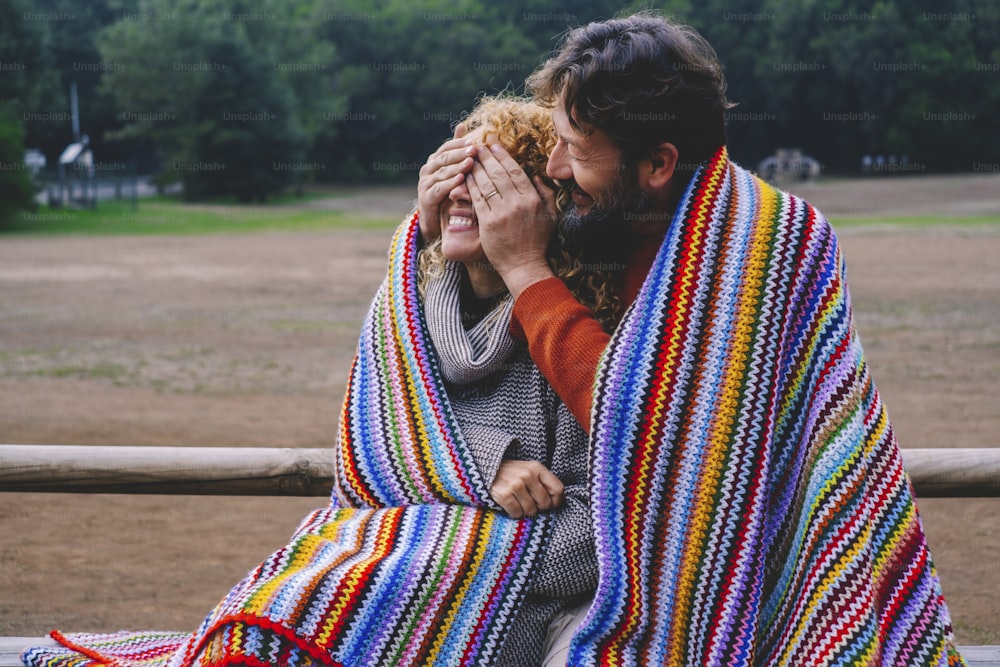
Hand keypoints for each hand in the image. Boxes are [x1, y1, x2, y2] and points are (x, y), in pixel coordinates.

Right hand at [417, 129, 472, 241]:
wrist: (435, 219)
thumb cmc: (448, 192)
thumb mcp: (453, 170)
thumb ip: (457, 150)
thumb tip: (462, 125)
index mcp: (434, 160)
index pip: (446, 147)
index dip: (459, 143)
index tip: (474, 141)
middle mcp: (427, 170)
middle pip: (444, 158)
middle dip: (460, 153)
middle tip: (474, 150)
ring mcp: (425, 183)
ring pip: (442, 172)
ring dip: (457, 167)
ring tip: (470, 163)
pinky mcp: (426, 197)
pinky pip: (439, 188)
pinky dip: (450, 183)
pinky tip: (461, 179)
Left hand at [466, 143, 557, 297]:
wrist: (524, 266)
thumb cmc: (538, 242)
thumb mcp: (551, 216)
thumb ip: (546, 193)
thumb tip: (536, 176)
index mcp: (532, 199)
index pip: (515, 171)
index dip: (502, 156)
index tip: (494, 146)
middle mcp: (517, 203)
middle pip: (498, 173)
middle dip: (486, 157)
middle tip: (477, 146)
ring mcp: (501, 213)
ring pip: (486, 183)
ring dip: (476, 168)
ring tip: (469, 158)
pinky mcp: (488, 223)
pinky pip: (477, 199)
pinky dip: (470, 185)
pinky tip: (465, 177)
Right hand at [490, 460, 564, 517]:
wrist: (484, 469)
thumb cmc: (511, 474)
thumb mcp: (528, 471)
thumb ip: (542, 483)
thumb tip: (555, 503)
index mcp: (537, 468)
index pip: (558, 489)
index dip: (556, 501)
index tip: (550, 504)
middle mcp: (528, 475)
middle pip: (545, 503)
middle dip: (539, 508)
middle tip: (530, 504)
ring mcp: (516, 484)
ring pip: (531, 511)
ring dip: (525, 512)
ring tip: (519, 503)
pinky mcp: (504, 494)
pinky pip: (517, 513)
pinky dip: (514, 513)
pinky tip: (510, 506)